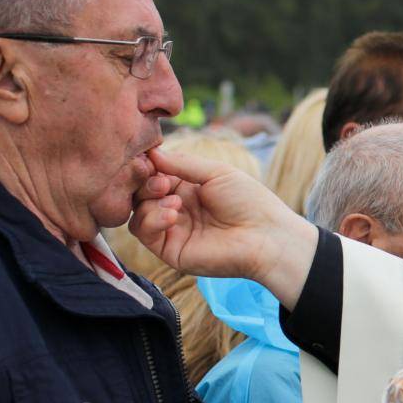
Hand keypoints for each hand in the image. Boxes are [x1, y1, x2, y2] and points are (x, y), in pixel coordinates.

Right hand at [129, 146, 317, 304]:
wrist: (265, 236)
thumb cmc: (249, 201)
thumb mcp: (216, 172)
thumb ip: (182, 163)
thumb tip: (152, 152)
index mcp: (188, 188)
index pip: (154, 174)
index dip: (147, 166)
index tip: (148, 158)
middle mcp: (177, 208)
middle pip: (140, 193)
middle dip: (146, 183)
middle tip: (163, 182)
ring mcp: (172, 230)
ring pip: (137, 212)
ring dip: (149, 202)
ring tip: (175, 201)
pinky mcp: (170, 250)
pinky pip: (144, 232)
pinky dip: (152, 219)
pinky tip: (174, 214)